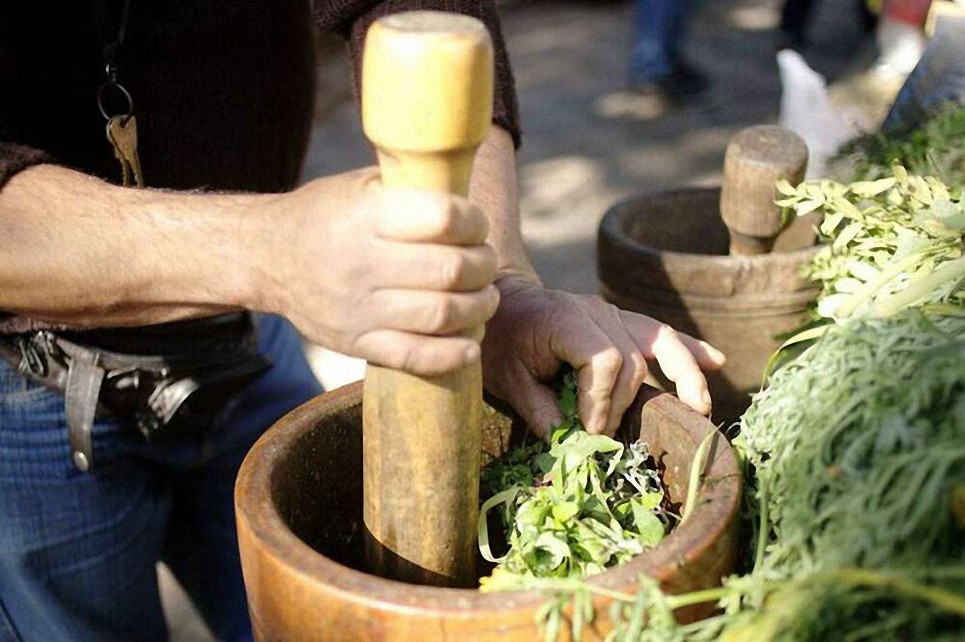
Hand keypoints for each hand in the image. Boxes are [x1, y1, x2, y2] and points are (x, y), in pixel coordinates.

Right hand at [253, 168, 498, 375]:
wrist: (266, 257)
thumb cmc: (325, 215)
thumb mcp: (360, 185)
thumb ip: (410, 189)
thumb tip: (471, 194)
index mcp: (366, 215)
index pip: (444, 218)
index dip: (474, 222)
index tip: (477, 226)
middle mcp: (362, 263)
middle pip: (451, 269)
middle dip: (484, 266)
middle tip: (485, 262)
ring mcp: (358, 309)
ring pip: (442, 315)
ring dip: (479, 308)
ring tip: (485, 298)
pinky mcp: (355, 343)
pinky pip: (416, 357)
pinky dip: (453, 354)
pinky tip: (471, 344)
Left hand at [481, 276, 725, 437]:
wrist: (502, 305)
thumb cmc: (501, 343)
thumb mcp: (508, 380)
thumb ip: (539, 410)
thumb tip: (573, 445)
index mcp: (566, 320)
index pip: (605, 360)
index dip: (602, 401)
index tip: (590, 431)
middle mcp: (597, 312)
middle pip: (632, 360)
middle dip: (624, 404)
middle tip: (608, 436)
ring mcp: (614, 314)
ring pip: (660, 342)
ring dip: (684, 376)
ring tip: (701, 408)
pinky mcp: (624, 322)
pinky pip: (661, 334)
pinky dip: (689, 350)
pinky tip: (717, 363)